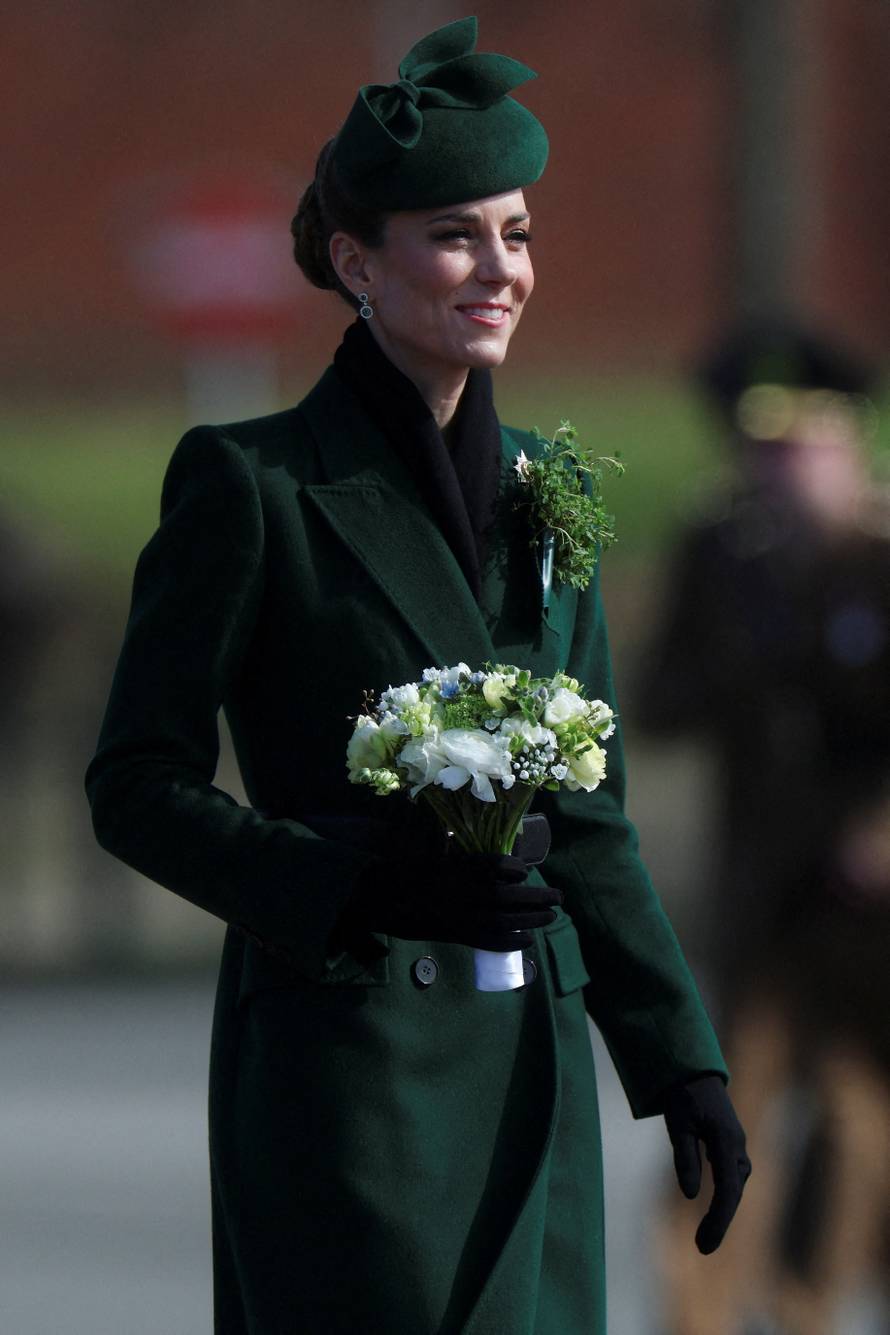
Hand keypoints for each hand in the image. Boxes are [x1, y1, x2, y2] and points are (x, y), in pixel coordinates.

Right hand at [336, 846, 561, 952]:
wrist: (379, 901)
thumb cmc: (404, 864)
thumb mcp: (419, 841)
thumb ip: (442, 827)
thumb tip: (464, 801)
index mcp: (443, 867)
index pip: (481, 867)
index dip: (506, 867)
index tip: (524, 868)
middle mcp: (448, 894)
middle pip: (498, 897)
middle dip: (531, 898)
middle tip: (558, 897)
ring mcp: (450, 917)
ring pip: (495, 922)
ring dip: (527, 920)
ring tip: (551, 915)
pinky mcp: (450, 934)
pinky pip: (481, 941)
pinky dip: (506, 942)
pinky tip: (527, 940)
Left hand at [663, 1074, 751, 1253]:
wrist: (694, 1069)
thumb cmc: (683, 1094)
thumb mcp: (677, 1123)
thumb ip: (685, 1158)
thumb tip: (689, 1196)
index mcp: (725, 1140)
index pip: (727, 1189)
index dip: (718, 1219)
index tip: (704, 1244)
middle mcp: (736, 1145)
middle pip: (734, 1191)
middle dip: (720, 1221)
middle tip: (702, 1248)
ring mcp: (736, 1144)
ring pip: (735, 1184)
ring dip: (724, 1209)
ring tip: (707, 1234)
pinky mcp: (730, 1144)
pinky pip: (732, 1175)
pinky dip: (725, 1194)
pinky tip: (715, 1206)